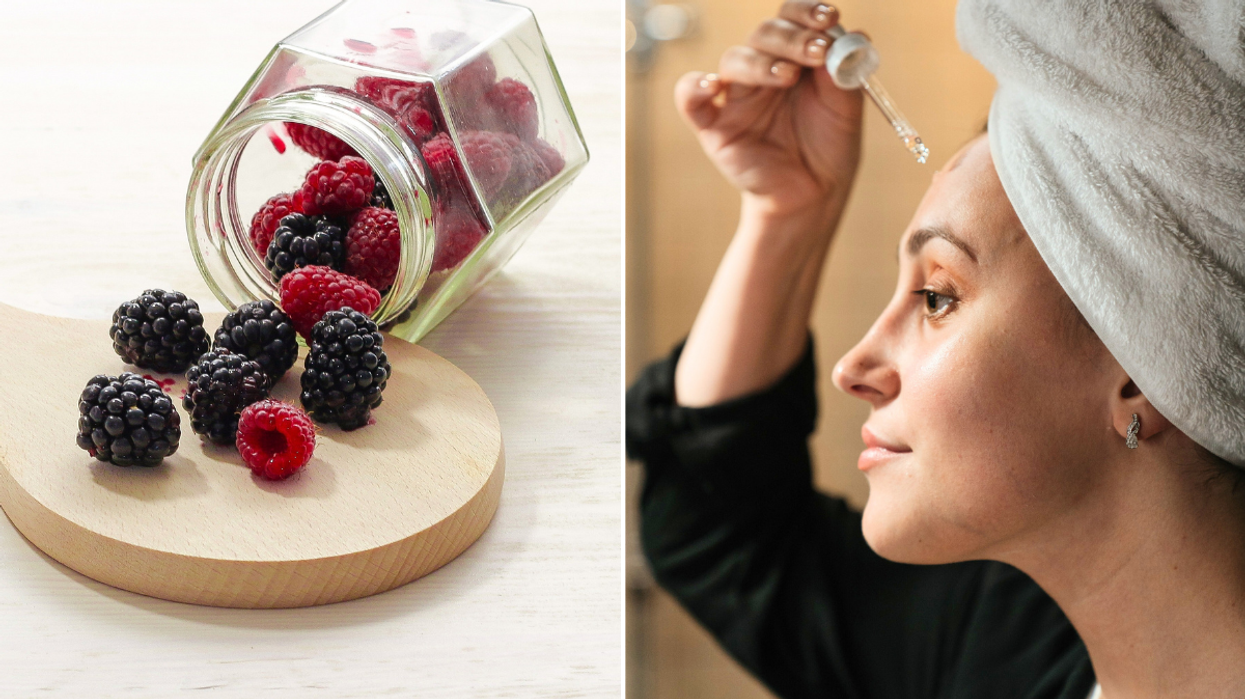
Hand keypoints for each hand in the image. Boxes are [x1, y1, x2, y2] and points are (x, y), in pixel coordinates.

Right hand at [676, 1, 863, 220]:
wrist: (815, 192)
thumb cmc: (828, 146)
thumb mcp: (846, 108)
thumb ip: (844, 74)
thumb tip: (851, 35)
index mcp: (794, 56)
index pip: (792, 18)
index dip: (807, 12)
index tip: (830, 18)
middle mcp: (762, 69)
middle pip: (764, 34)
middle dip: (793, 38)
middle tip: (818, 51)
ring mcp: (736, 96)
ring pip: (734, 60)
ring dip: (761, 62)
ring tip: (789, 76)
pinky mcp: (714, 126)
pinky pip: (691, 100)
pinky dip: (693, 87)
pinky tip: (709, 86)